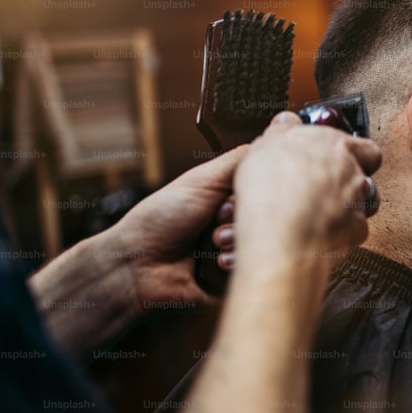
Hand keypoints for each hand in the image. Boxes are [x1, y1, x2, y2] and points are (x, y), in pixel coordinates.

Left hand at [107, 145, 249, 314]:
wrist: (137, 265)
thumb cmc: (159, 219)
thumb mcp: (201, 179)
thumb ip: (238, 160)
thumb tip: (274, 137)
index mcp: (227, 196)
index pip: (263, 187)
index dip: (253, 190)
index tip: (233, 193)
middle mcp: (233, 220)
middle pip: (265, 214)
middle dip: (239, 216)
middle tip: (217, 216)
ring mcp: (234, 248)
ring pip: (261, 241)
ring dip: (235, 240)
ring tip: (212, 242)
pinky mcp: (235, 276)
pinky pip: (252, 267)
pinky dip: (234, 262)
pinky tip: (215, 261)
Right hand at [230, 111, 380, 268]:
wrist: (281, 232)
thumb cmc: (272, 187)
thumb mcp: (267, 144)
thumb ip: (283, 130)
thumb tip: (287, 121)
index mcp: (335, 146)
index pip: (364, 147)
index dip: (354, 155)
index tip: (335, 161)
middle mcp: (352, 173)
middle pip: (364, 176)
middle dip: (347, 184)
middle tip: (320, 191)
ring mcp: (357, 203)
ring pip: (364, 205)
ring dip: (348, 209)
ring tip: (318, 215)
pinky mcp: (355, 231)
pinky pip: (351, 232)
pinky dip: (337, 234)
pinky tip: (315, 234)